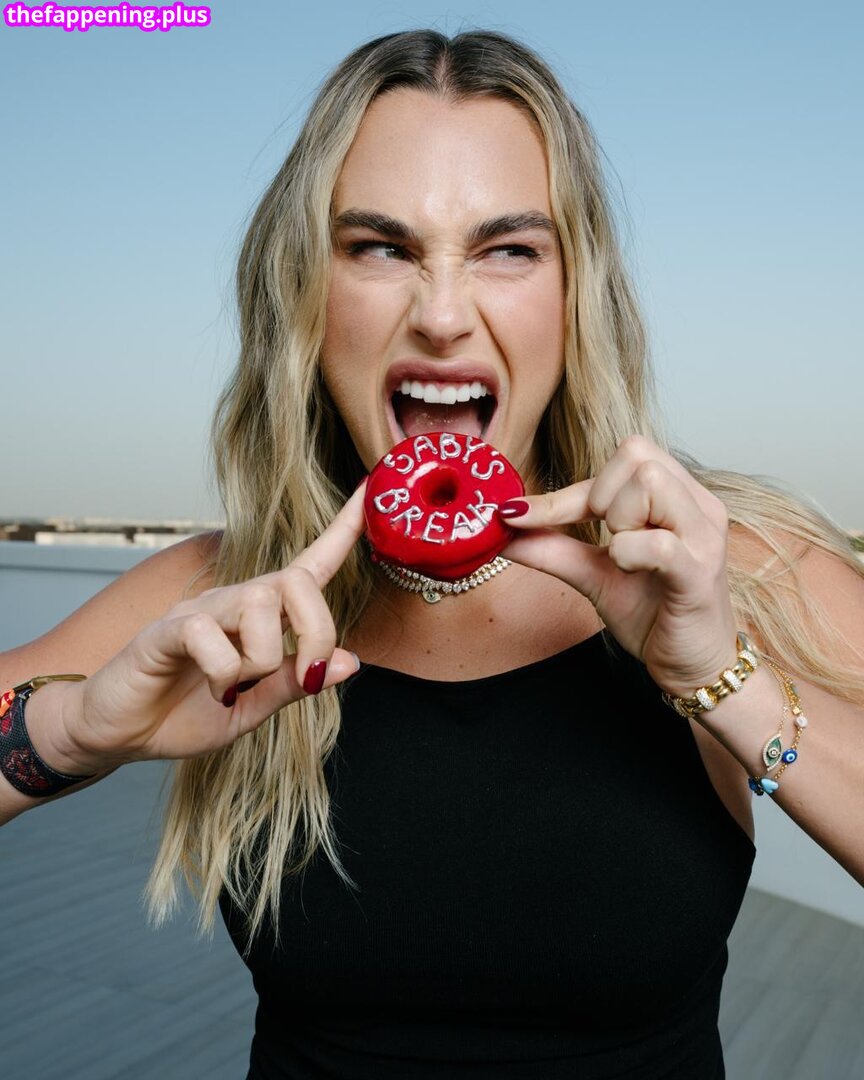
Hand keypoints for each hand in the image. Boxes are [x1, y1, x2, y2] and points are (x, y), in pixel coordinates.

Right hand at [60, 483, 367, 770]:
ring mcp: (198, 611)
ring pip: (259, 605)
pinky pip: (210, 634)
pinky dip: (223, 672)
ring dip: (262, 658)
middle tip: (305, 676)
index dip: (343, 529)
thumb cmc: (182, 714)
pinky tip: (211, 688)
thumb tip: (351, 661)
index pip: (310, 564)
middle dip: (317, 631)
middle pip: (296, 582)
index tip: (369, 490)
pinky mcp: (166, 630)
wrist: (116, 734)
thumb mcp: (253, 710)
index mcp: (260, 618)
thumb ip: (294, 684)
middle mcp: (233, 602)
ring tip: (235, 688)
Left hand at [500, 437, 736, 694]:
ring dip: (619, 522)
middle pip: (637, 454)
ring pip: (650, 484)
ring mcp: (704, 537)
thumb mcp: (593, 573)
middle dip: (601, 497)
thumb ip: (551, 547)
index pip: (621, 458)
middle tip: (606, 540)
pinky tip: (628, 570)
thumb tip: (501, 528)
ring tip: (625, 559)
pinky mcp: (699, 573)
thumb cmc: (653, 612)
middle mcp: (698, 505)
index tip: (521, 515)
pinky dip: (628, 553)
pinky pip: (657, 544)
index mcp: (678, 495)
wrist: (692, 668)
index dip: (567, 490)